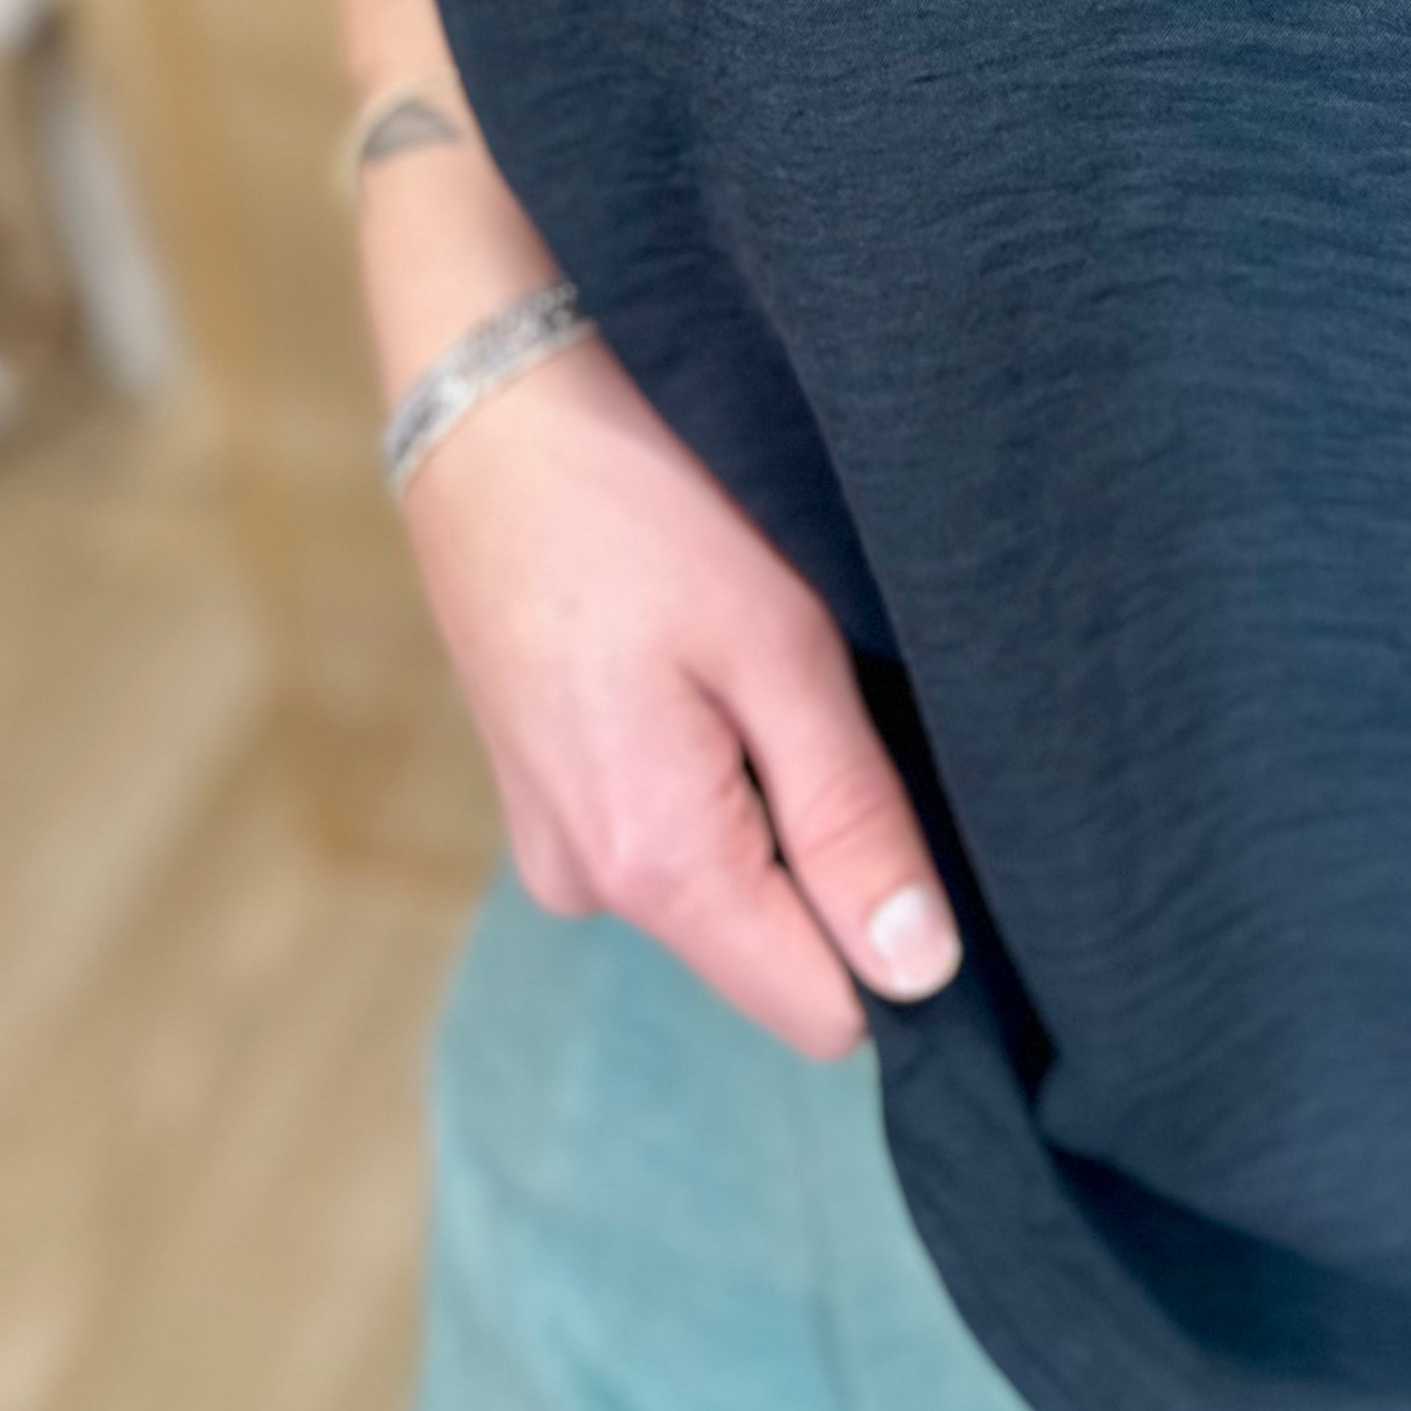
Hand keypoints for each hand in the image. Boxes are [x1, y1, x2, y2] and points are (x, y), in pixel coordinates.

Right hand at [398, 331, 961, 1059]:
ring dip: (771, 797)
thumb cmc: (642, 501)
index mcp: (654, 866)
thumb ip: (850, 820)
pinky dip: (711, 767)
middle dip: (835, 852)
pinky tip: (702, 657)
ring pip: (725, 883)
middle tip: (833, 693)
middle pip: (775, 946)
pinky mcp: (543, 793)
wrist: (491, 400)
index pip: (824, 1011)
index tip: (920, 815)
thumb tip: (919, 977)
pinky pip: (667, 829)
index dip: (899, 942)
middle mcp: (589, 886)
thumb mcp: (779, 645)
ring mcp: (555, 842)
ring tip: (758, 657)